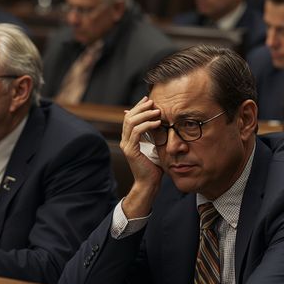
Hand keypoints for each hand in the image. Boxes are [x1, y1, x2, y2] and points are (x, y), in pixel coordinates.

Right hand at [119, 97, 163, 217]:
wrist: (149, 183)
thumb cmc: (154, 166)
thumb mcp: (154, 146)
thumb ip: (153, 134)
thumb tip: (158, 122)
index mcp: (129, 138)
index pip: (130, 117)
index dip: (138, 107)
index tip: (149, 99)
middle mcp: (125, 140)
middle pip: (129, 117)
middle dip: (141, 107)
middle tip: (152, 102)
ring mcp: (126, 145)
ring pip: (131, 122)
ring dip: (144, 114)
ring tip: (156, 111)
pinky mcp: (131, 151)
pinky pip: (137, 132)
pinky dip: (147, 125)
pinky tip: (157, 122)